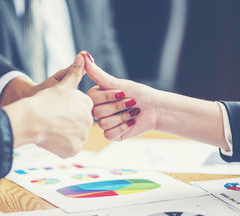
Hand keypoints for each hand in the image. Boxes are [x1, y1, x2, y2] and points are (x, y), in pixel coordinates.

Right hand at [3, 54, 93, 157]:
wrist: (30, 120)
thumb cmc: (44, 100)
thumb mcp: (61, 85)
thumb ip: (75, 73)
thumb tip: (84, 56)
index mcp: (86, 104)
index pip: (81, 108)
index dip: (67, 108)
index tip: (56, 108)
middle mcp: (88, 121)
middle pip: (78, 123)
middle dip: (68, 122)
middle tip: (52, 119)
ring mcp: (82, 137)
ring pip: (74, 136)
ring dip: (65, 134)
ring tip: (51, 128)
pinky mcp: (74, 150)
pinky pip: (69, 148)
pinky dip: (61, 146)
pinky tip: (51, 138)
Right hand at [83, 52, 228, 149]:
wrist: (155, 109)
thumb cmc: (138, 93)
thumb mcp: (117, 83)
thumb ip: (98, 73)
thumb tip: (84, 55)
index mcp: (97, 97)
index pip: (91, 98)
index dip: (107, 96)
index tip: (122, 92)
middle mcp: (98, 110)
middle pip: (96, 112)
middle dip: (117, 106)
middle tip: (130, 102)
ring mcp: (105, 123)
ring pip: (103, 124)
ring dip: (122, 117)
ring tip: (133, 112)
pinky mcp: (112, 135)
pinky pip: (109, 134)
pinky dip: (122, 128)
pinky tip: (131, 122)